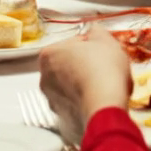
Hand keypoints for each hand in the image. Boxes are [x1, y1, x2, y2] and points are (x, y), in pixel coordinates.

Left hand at [40, 24, 131, 143]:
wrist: (105, 107)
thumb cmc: (102, 72)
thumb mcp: (105, 40)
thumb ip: (96, 31)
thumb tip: (95, 31)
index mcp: (49, 55)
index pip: (71, 43)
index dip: (90, 45)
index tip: (100, 50)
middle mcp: (45, 79)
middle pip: (68, 66)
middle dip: (85, 66)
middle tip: (103, 67)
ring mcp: (53, 101)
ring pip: (72, 87)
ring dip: (85, 84)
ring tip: (104, 84)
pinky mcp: (63, 119)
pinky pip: (76, 105)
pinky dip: (86, 102)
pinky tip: (100, 99)